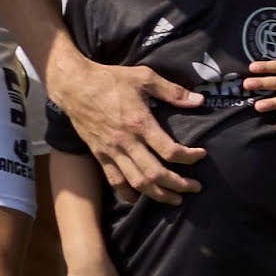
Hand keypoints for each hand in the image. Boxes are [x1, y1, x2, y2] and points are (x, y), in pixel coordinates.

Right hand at [45, 43, 206, 201]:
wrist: (75, 85)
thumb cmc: (111, 79)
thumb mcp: (145, 77)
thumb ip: (173, 91)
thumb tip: (199, 100)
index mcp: (139, 123)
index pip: (169, 150)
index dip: (189, 157)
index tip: (201, 155)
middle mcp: (126, 142)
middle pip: (155, 174)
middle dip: (178, 184)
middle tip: (195, 188)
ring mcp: (111, 151)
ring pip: (136, 182)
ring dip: (158, 194)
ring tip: (175, 199)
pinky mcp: (99, 155)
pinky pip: (114, 180)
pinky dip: (127, 193)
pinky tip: (138, 198)